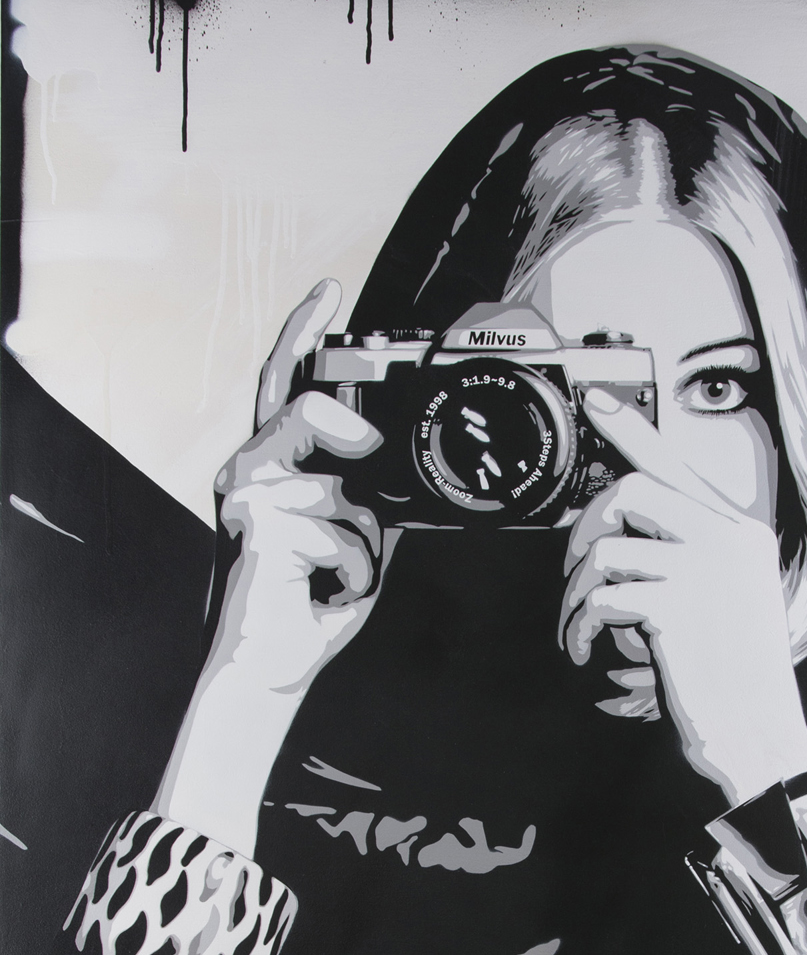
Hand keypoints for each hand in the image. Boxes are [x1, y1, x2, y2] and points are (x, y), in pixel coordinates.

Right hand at [210, 279, 397, 695]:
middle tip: (368, 465)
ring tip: (335, 577)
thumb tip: (410, 467)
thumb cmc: (307, 598)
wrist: (268, 663)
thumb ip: (372, 492)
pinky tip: (325, 596)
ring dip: (362, 546)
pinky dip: (354, 576)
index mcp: (271, 460)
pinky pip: (347, 537)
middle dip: (352, 439)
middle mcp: (249, 467)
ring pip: (346, 490)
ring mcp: (248, 494)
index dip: (306, 331)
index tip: (332, 291)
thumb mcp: (354, 534)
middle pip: (307, 409)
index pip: (286, 380)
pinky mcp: (259, 528)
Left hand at [560, 389, 806, 805]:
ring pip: (605, 550)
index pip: (675, 463)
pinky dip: (580, 626)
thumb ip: (689, 555)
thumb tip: (619, 529)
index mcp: (740, 531)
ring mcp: (702, 569)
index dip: (628, 430)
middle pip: (630, 492)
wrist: (759, 731)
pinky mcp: (675, 606)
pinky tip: (585, 649)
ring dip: (575, 593)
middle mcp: (725, 539)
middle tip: (572, 569)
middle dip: (586, 528)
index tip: (594, 403)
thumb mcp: (727, 598)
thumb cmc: (737, 675)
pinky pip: (600, 597)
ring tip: (580, 626)